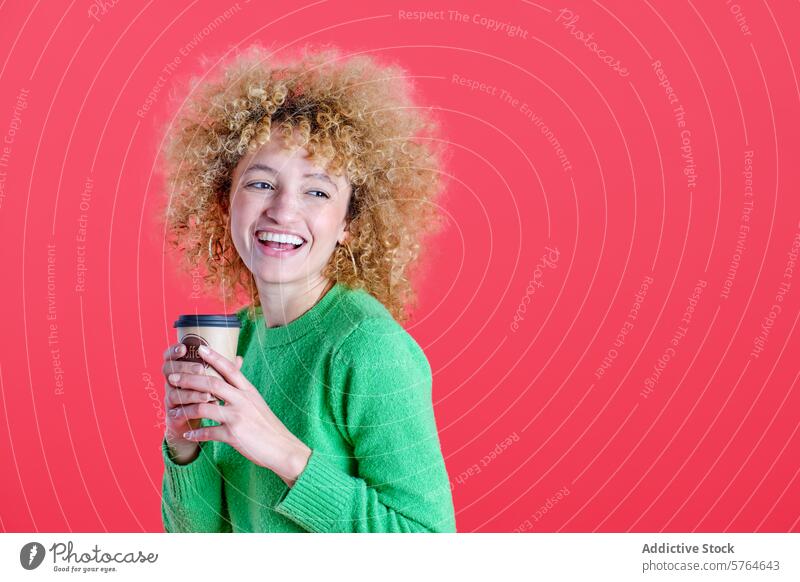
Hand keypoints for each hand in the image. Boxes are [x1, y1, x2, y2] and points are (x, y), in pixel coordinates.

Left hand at [166, 345, 311, 486]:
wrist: (282, 448)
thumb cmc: (268, 426)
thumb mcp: (257, 403)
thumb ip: (243, 389)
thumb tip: (236, 370)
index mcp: (249, 391)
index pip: (230, 369)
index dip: (215, 357)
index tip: (200, 349)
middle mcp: (243, 400)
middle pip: (212, 384)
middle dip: (189, 379)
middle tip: (172, 377)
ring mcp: (238, 417)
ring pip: (205, 407)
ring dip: (186, 409)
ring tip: (173, 412)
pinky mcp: (234, 435)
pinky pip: (209, 432)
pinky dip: (196, 434)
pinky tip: (188, 435)